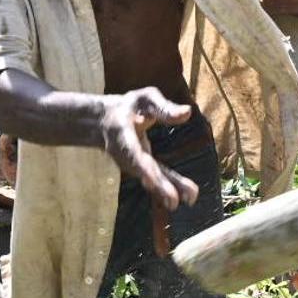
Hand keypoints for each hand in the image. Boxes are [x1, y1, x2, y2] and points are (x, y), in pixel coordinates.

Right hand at [99, 88, 199, 210]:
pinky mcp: (143, 168)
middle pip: (141, 170)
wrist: (107, 121)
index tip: (149, 179)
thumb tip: (187, 113)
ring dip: (167, 190)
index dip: (140, 166)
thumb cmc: (130, 106)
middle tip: (173, 199)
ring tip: (190, 198)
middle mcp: (125, 152)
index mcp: (122, 132)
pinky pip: (157, 178)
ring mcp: (133, 163)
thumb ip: (164, 107)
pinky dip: (171, 187)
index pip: (131, 151)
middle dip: (156, 184)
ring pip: (150, 178)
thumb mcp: (146, 98)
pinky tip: (190, 197)